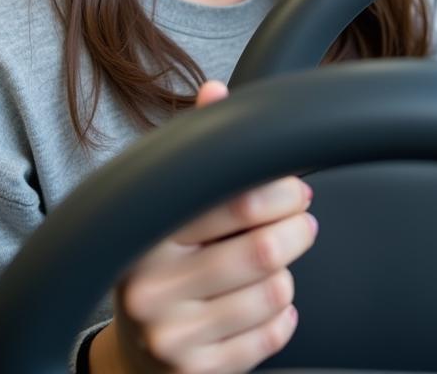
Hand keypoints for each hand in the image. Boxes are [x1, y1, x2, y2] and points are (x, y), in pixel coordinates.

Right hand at [92, 81, 315, 373]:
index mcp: (145, 232)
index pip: (233, 200)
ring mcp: (172, 336)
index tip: (294, 186)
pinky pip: (272, 335)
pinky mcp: (196, 372)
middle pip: (262, 250)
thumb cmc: (160, 257)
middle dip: (297, 228)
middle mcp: (151, 287)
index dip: (280, 189)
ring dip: (288, 272)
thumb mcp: (166, 201)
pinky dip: (283, 314)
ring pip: (273, 292)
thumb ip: (192, 148)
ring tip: (276, 261)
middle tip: (302, 219)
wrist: (134, 348)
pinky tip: (267, 302)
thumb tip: (215, 91)